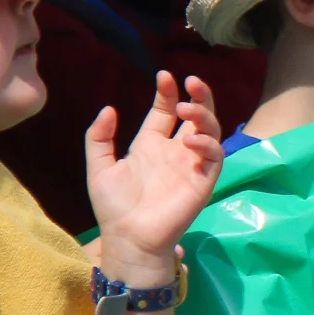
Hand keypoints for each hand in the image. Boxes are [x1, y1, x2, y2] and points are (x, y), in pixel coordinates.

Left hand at [87, 71, 222, 283]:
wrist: (128, 238)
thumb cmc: (114, 207)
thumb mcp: (99, 167)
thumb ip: (99, 137)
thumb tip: (109, 109)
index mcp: (151, 145)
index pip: (165, 111)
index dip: (167, 92)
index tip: (164, 76)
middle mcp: (175, 151)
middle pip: (196, 115)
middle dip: (198, 95)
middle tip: (192, 81)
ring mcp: (191, 165)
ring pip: (210, 130)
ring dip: (204, 114)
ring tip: (187, 109)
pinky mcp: (204, 181)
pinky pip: (215, 157)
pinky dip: (208, 143)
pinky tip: (191, 140)